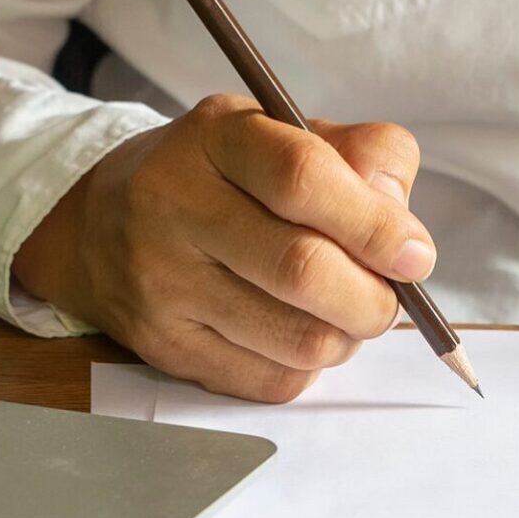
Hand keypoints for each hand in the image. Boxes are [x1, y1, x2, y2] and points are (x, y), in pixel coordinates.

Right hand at [13, 95, 434, 401]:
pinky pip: (272, 381)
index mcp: (216, 137)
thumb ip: (363, 158)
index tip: (415, 256)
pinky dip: (308, 367)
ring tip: (344, 314)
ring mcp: (162, 282)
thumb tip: (405, 233)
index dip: (375, 225)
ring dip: (347, 336)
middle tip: (389, 298)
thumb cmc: (225, 177)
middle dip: (373, 298)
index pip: (302, 178)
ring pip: (297, 339)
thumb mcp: (288, 136)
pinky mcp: (164, 346)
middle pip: (302, 270)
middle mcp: (174, 205)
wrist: (103, 224)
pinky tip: (299, 333)